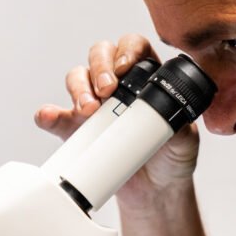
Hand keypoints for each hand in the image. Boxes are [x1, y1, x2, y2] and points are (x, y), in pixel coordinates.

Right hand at [34, 33, 200, 206]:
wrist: (157, 188)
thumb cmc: (173, 155)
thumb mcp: (186, 139)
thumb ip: (182, 126)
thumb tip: (171, 117)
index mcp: (146, 76)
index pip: (133, 47)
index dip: (127, 50)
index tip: (126, 68)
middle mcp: (118, 84)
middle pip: (101, 55)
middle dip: (100, 67)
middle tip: (107, 91)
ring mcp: (95, 105)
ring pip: (77, 78)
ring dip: (79, 88)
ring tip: (88, 110)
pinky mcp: (77, 130)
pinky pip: (56, 117)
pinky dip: (48, 115)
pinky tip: (49, 117)